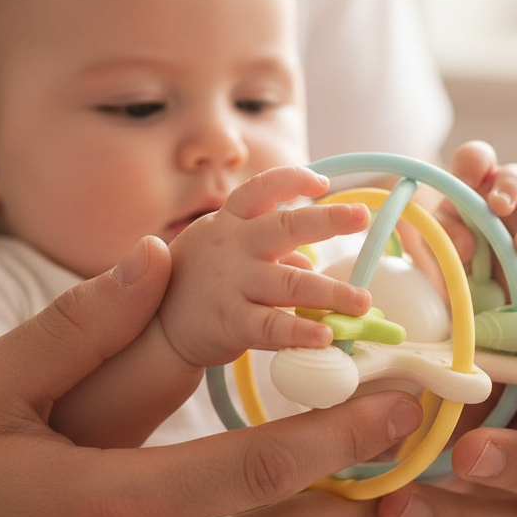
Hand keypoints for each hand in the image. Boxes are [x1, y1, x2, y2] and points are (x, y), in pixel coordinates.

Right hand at [162, 165, 370, 366]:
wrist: (155, 326)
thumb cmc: (201, 281)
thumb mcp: (230, 253)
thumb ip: (271, 254)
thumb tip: (310, 265)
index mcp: (231, 221)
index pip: (262, 188)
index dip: (293, 180)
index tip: (323, 183)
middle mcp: (233, 246)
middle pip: (285, 227)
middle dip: (328, 220)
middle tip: (361, 216)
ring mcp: (232, 283)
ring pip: (290, 283)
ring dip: (331, 291)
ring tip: (361, 301)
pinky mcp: (231, 321)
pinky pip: (272, 326)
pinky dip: (301, 331)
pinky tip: (326, 336)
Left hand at [437, 140, 516, 296]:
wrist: (485, 299)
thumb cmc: (461, 259)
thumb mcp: (440, 246)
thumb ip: (445, 237)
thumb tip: (466, 243)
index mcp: (474, 187)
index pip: (476, 159)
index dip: (474, 162)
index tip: (466, 181)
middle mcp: (508, 195)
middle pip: (515, 176)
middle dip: (509, 188)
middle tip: (499, 206)